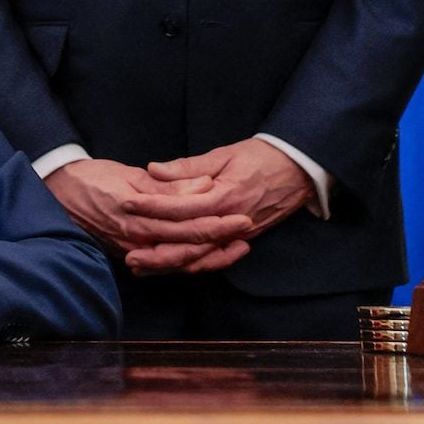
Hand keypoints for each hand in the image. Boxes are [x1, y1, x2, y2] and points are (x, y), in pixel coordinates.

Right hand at [45, 158, 253, 256]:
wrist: (55, 193)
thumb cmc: (90, 178)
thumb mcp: (129, 175)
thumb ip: (168, 185)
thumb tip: (203, 187)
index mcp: (138, 216)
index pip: (188, 224)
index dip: (218, 222)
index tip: (243, 216)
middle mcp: (137, 240)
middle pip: (189, 247)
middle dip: (221, 241)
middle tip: (247, 231)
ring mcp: (133, 251)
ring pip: (180, 262)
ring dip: (210, 257)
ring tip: (235, 247)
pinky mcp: (129, 254)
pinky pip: (166, 264)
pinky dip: (189, 262)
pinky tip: (205, 257)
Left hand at [118, 139, 312, 274]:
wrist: (298, 170)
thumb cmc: (259, 158)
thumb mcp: (222, 155)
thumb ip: (187, 167)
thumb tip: (153, 169)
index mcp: (224, 197)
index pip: (180, 207)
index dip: (151, 206)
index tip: (126, 204)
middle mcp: (231, 222)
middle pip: (189, 243)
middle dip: (157, 250)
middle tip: (127, 254)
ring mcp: (238, 235)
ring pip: (200, 257)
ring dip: (171, 264)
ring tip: (142, 267)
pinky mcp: (242, 240)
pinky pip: (213, 258)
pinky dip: (191, 265)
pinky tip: (169, 267)